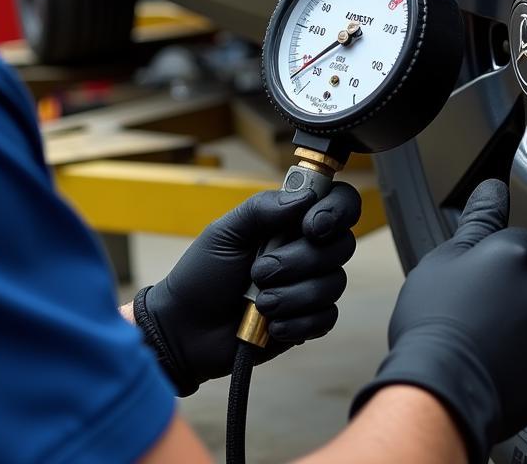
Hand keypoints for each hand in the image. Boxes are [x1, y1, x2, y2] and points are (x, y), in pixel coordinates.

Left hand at [134, 182, 361, 395]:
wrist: (185, 330)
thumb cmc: (202, 275)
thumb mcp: (225, 232)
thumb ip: (262, 209)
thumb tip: (305, 197)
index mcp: (290, 221)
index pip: (339, 203)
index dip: (336, 211)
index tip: (311, 227)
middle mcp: (307, 250)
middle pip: (341, 245)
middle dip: (299, 261)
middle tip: (259, 272)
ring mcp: (309, 286)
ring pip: (333, 284)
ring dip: (292, 295)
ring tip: (259, 302)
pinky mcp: (308, 321)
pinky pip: (326, 318)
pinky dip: (296, 322)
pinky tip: (270, 325)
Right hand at [351, 179, 526, 462]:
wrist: (440, 388)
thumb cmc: (434, 322)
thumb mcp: (444, 259)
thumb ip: (478, 220)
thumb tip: (493, 189)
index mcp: (515, 254)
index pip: (515, 239)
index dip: (491, 255)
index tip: (473, 274)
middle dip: (506, 288)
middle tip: (470, 306)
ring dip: (514, 322)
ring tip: (477, 336)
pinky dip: (518, 357)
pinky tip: (489, 360)